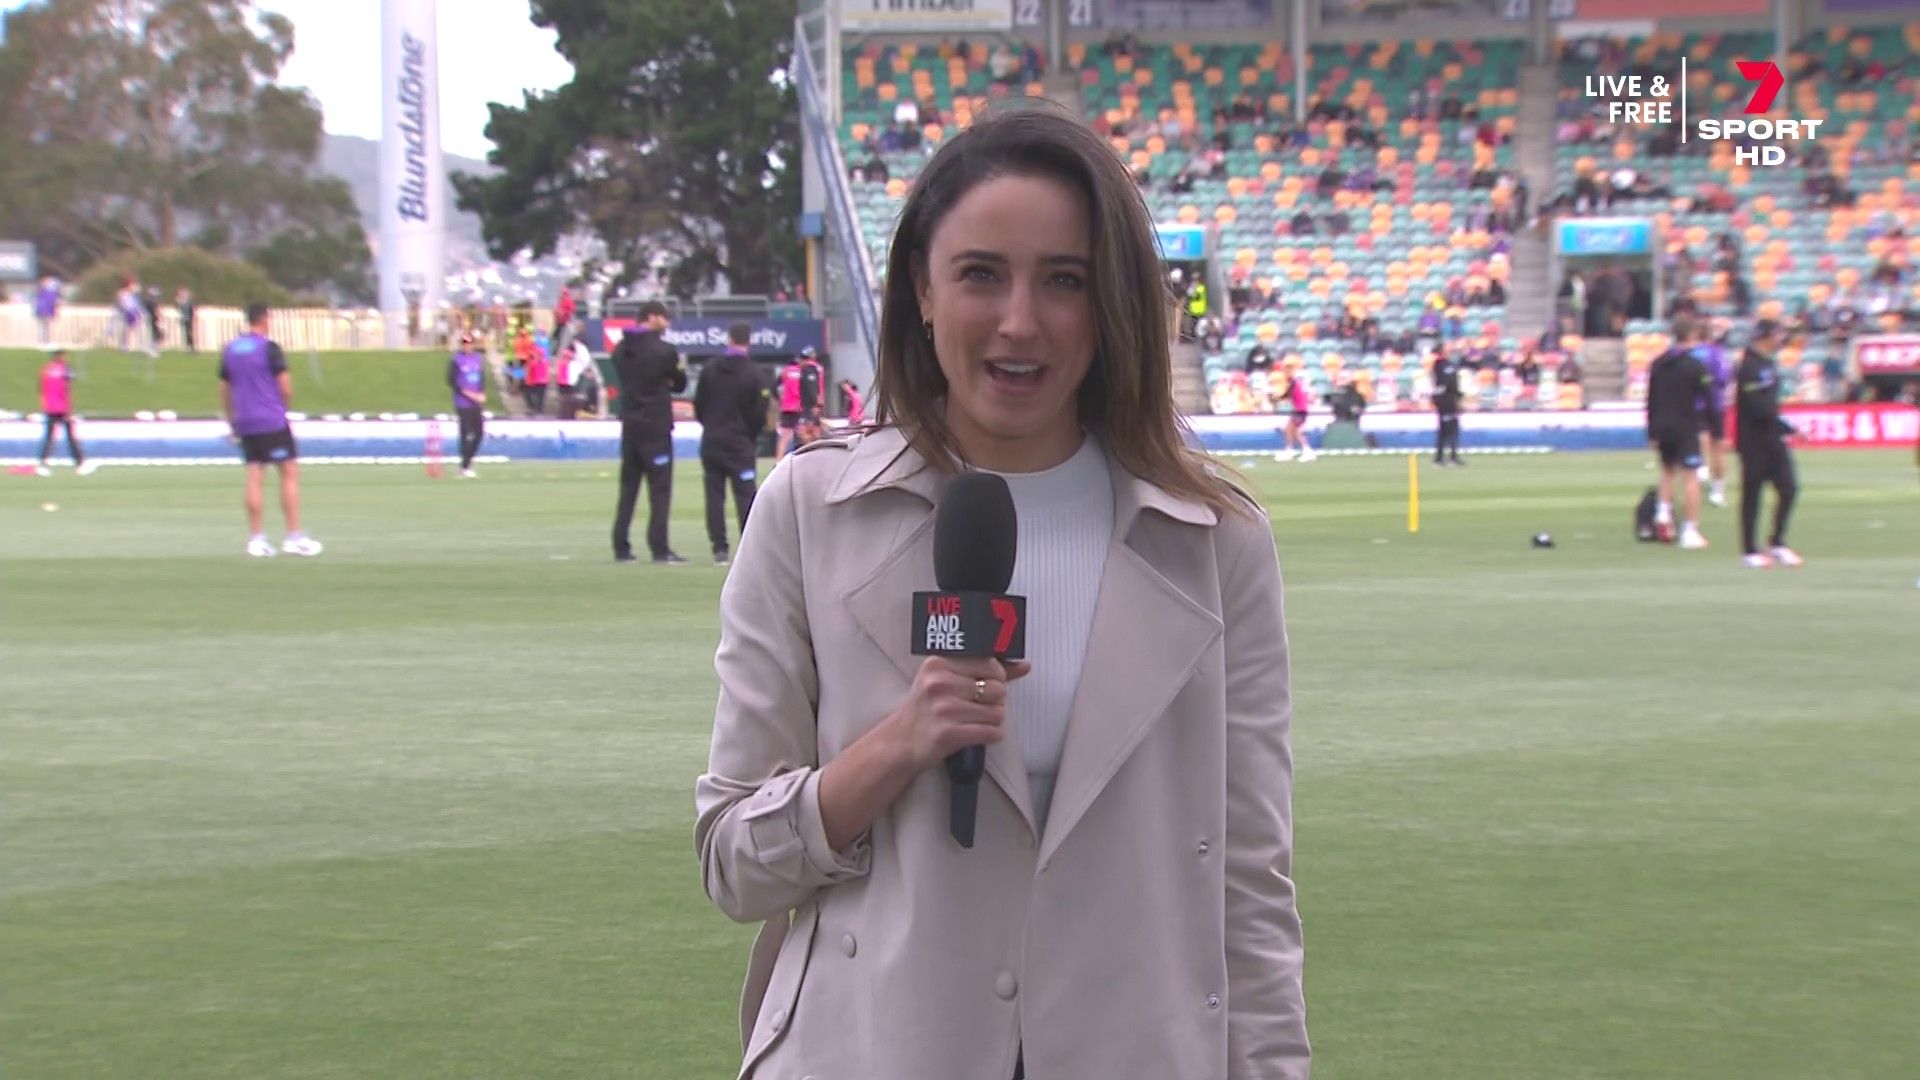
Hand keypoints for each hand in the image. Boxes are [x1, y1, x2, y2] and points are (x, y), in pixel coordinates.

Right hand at [882, 655, 1033, 772]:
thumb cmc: (926, 709)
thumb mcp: (946, 680)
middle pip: (998, 689)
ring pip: (998, 712)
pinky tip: (975, 733)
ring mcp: (945, 709)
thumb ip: (985, 670)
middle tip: (977, 706)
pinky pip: (993, 732)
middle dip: (995, 701)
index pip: (990, 663)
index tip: (984, 685)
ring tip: (974, 720)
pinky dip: (991, 735)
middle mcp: (940, 683)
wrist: (900, 742)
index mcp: (939, 664)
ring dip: (993, 720)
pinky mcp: (950, 733)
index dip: (995, 677)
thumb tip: (1024, 665)